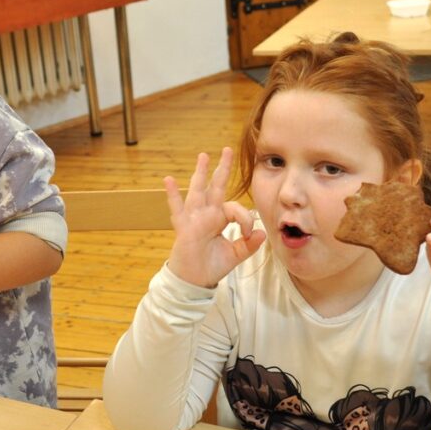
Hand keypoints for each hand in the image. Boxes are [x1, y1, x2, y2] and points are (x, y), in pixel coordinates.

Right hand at [166, 147, 265, 287]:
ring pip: (198, 191)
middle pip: (216, 186)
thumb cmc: (212, 265)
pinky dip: (172, 194)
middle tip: (228, 149)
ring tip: (203, 155)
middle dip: (222, 168)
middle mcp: (207, 214)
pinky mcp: (184, 226)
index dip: (244, 219)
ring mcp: (194, 218)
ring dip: (200, 173)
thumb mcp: (235, 255)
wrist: (195, 280)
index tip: (246, 234)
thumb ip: (248, 245)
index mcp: (219, 218)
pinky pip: (177, 208)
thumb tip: (261, 233)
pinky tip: (168, 180)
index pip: (235, 208)